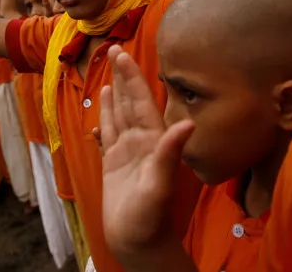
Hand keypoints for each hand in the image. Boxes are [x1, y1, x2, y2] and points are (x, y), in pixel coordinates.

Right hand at [100, 45, 194, 253]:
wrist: (138, 242)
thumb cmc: (150, 217)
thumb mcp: (160, 184)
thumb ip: (171, 153)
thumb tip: (189, 124)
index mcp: (153, 140)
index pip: (141, 100)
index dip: (133, 77)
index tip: (124, 53)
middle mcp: (142, 140)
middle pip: (130, 100)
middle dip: (123, 75)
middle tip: (114, 49)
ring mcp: (128, 150)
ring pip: (119, 111)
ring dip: (114, 89)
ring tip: (110, 67)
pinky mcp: (114, 162)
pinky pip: (109, 131)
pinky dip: (105, 114)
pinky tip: (102, 99)